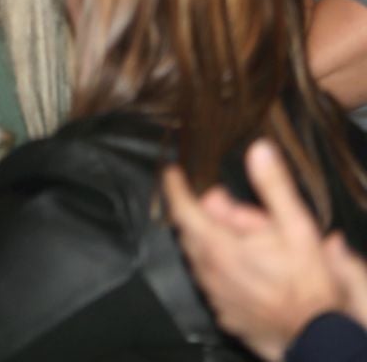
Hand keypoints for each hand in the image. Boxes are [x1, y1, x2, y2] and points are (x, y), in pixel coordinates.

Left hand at [164, 139, 350, 361]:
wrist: (319, 338)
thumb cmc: (309, 285)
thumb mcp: (298, 229)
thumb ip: (274, 188)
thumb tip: (259, 150)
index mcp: (219, 248)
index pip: (184, 211)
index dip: (175, 188)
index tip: (171, 172)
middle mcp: (209, 273)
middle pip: (193, 233)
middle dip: (205, 214)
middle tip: (227, 205)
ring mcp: (215, 296)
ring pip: (201, 259)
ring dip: (213, 241)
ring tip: (245, 237)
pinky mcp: (225, 313)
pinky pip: (213, 282)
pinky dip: (221, 267)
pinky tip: (246, 266)